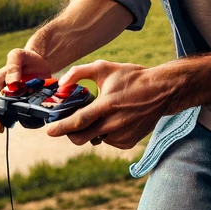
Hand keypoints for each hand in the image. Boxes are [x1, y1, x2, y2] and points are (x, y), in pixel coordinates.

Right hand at [0, 48, 52, 131]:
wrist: (40, 61)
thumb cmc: (27, 57)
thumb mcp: (19, 55)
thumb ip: (14, 65)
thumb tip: (10, 84)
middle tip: (2, 129)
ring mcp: (8, 98)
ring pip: (2, 114)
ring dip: (6, 121)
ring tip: (15, 125)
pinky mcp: (18, 103)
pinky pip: (15, 114)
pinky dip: (19, 119)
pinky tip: (26, 120)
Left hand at [46, 60, 173, 149]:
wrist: (161, 91)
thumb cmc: (131, 77)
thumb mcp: (104, 67)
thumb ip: (79, 73)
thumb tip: (62, 85)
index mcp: (106, 105)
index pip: (79, 120)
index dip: (61, 127)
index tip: (49, 131)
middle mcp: (114, 123)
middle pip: (82, 137)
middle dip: (70, 133)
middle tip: (67, 123)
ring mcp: (122, 135)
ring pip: (95, 139)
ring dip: (90, 130)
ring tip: (100, 113)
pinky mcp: (128, 142)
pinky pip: (108, 141)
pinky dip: (104, 132)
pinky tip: (113, 119)